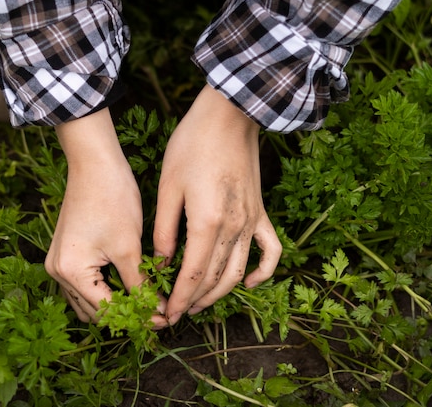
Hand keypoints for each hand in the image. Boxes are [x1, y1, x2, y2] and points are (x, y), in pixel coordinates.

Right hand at [45, 108, 167, 327]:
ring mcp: (58, 263)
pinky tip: (129, 284)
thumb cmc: (111, 199)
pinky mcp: (65, 253)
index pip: (107, 310)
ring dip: (114, 303)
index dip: (137, 318)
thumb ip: (140, 284)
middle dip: (125, 313)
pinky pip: (85, 283)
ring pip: (89, 299)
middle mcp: (57, 272)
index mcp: (71, 272)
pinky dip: (105, 288)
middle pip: (94, 310)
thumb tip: (156, 311)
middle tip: (157, 312)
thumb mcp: (129, 247)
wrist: (94, 163)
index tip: (164, 321)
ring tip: (146, 300)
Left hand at [153, 85, 281, 324]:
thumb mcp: (168, 187)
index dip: (179, 299)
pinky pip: (270, 251)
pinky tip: (248, 282)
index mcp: (207, 222)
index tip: (167, 315)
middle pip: (214, 279)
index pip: (192, 275)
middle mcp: (234, 228)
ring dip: (219, 294)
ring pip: (238, 272)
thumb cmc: (192, 145)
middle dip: (194, 301)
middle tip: (176, 313)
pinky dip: (262, 272)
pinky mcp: (260, 212)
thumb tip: (161, 262)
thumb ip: (165, 229)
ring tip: (199, 304)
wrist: (229, 116)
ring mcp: (251, 221)